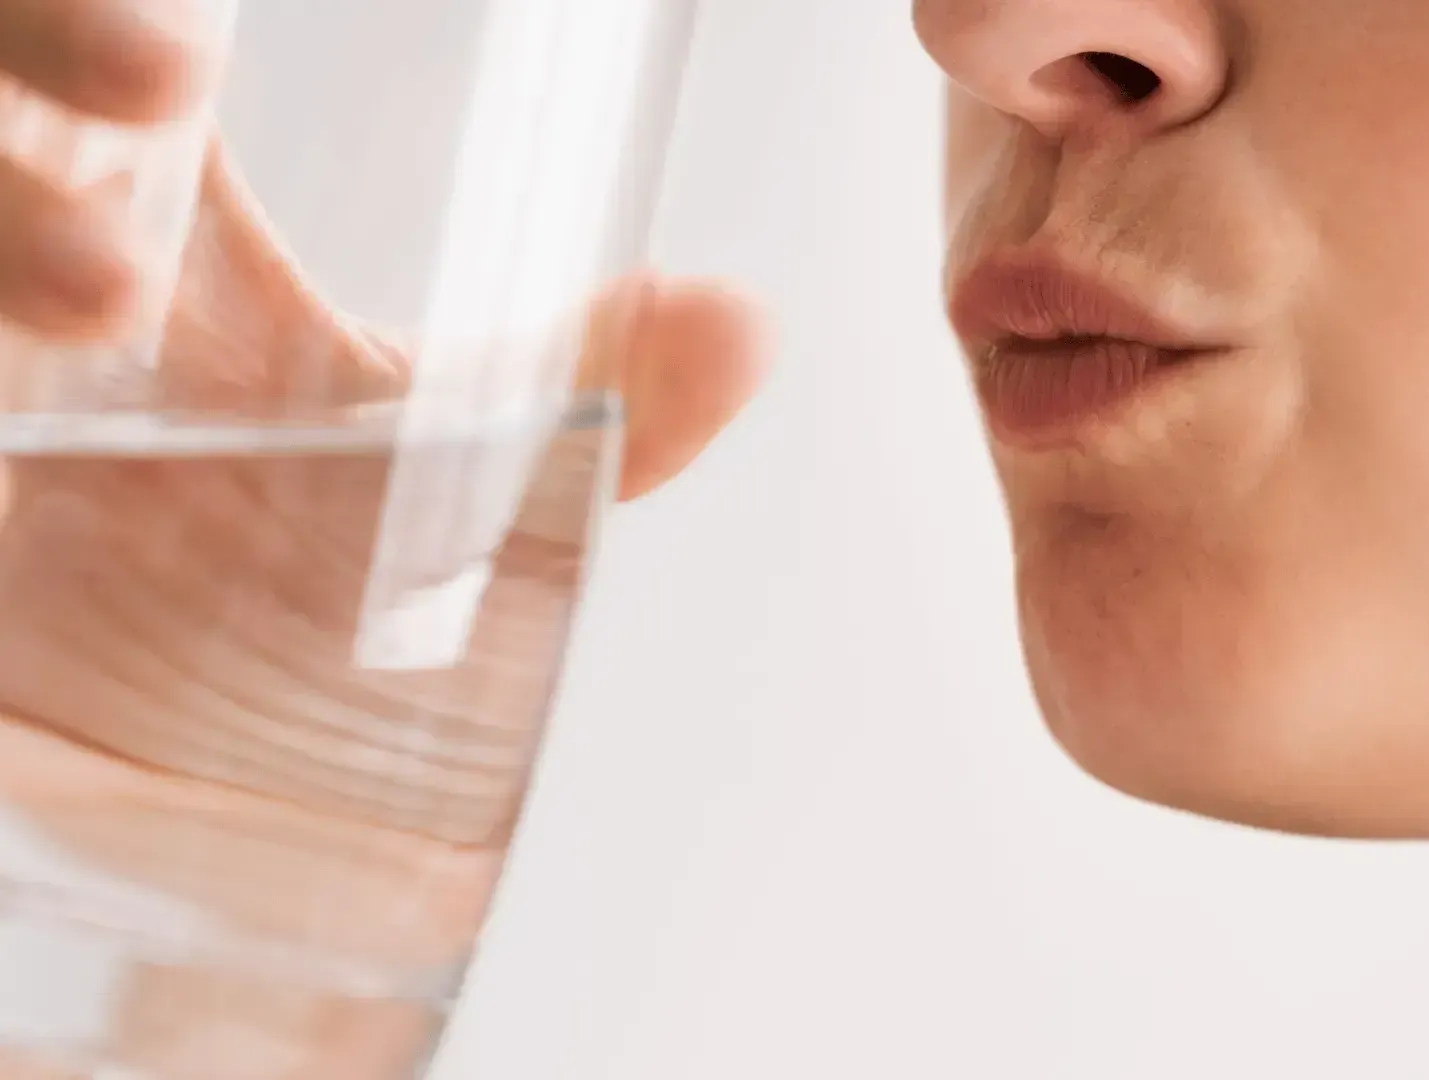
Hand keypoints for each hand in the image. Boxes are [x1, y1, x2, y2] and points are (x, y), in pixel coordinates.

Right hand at [0, 6, 767, 1073]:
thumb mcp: (412, 479)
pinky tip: (10, 410)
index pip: (94, 43)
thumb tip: (748, 323)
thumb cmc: (272, 591)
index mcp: (133, 208)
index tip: (196, 45)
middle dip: (36, 40)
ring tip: (101, 288)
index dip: (106, 16)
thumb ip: (570, 395)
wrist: (148, 766)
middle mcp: (25, 253)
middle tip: (162, 81)